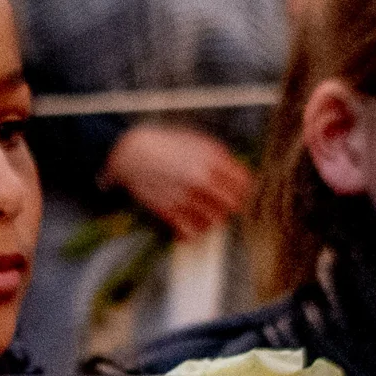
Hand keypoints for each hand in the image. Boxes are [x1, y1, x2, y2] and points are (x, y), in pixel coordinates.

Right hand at [103, 121, 252, 240]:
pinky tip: (191, 227)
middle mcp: (201, 179)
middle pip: (233, 205)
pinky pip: (192, 233)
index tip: (240, 192)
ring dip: (214, 220)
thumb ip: (219, 156)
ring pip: (215, 221)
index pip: (243, 183)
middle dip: (231, 206)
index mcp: (211, 160)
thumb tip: (236, 172)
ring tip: (207, 215)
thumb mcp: (197, 141)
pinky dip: (194, 234)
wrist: (131, 153)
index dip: (244, 189)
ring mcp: (186, 196)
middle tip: (225, 205)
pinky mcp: (169, 211)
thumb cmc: (165, 145)